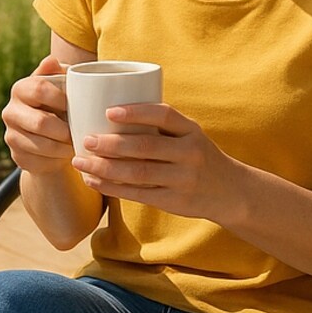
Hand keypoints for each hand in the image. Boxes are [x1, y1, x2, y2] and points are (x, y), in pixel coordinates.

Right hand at [2, 55, 73, 175]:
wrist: (51, 136)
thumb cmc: (60, 104)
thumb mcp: (62, 86)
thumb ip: (59, 72)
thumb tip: (51, 61)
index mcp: (20, 88)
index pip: (40, 88)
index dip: (62, 98)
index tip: (80, 105)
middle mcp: (10, 111)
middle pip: (41, 122)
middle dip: (65, 129)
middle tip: (82, 131)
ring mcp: (11, 136)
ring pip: (43, 145)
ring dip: (65, 146)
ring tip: (79, 143)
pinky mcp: (17, 157)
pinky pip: (41, 161)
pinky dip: (58, 160)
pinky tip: (67, 154)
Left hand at [70, 102, 240, 221]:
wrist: (230, 192)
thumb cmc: (199, 158)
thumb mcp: (190, 136)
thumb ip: (162, 127)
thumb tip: (109, 113)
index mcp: (192, 130)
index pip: (164, 115)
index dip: (136, 112)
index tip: (109, 111)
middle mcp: (190, 153)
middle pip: (145, 147)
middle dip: (111, 144)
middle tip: (86, 139)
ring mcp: (184, 179)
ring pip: (138, 173)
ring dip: (104, 168)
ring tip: (81, 162)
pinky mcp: (175, 201)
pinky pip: (138, 194)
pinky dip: (112, 187)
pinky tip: (93, 181)